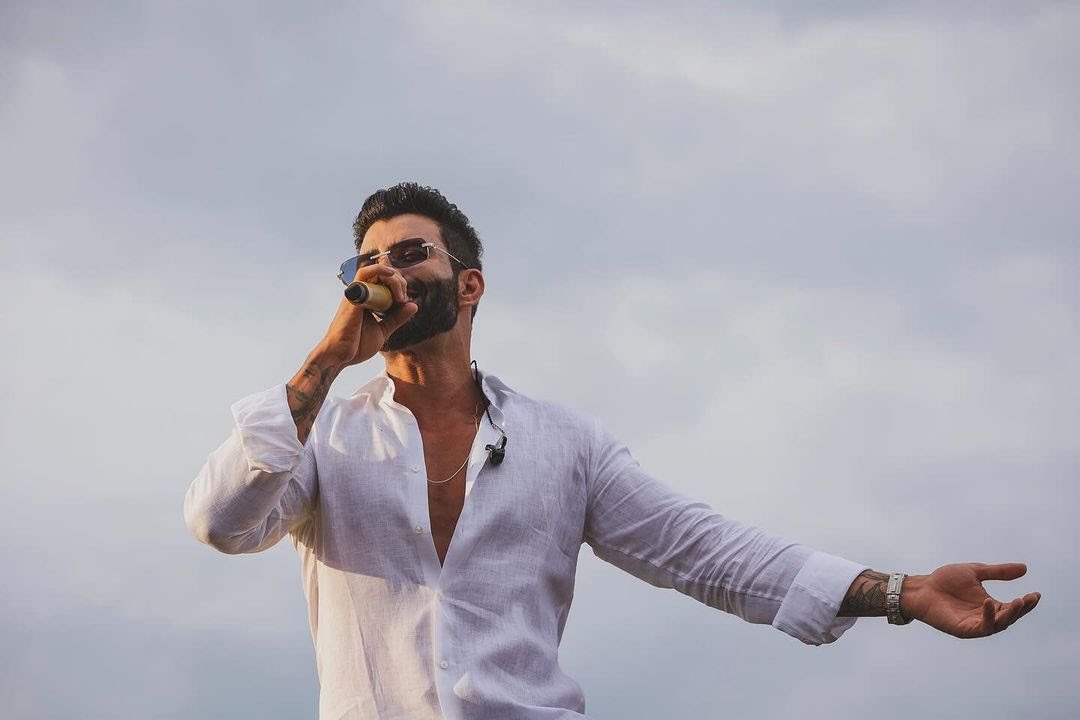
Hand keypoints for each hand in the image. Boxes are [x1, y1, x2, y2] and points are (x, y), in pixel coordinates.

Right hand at [317, 264, 417, 366]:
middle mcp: (360, 294)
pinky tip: (391, 276)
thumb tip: (414, 305)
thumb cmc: (357, 345)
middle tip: (404, 298)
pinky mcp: (354, 297)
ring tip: (400, 295)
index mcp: (367, 300)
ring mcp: (356, 294)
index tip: (405, 301)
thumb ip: (397, 318)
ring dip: (392, 279)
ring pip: (375, 272)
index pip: (383, 281)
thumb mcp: (383, 330)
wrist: (340, 357)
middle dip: (398, 282)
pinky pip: (364, 274)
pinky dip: (379, 270)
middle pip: (381, 274)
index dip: (398, 285)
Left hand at [902, 562, 1040, 638]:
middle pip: (1009, 618)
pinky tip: (989, 603)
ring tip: (1016, 601)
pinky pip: (980, 627)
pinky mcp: (962, 629)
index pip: (1013, 607)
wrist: (922, 587)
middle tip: (1028, 599)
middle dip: (1021, 610)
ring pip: (998, 625)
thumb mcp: (975, 572)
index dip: (1026, 603)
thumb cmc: (945, 580)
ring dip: (1009, 615)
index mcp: (990, 605)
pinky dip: (987, 617)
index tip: (1036, 594)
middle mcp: (985, 617)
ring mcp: (974, 625)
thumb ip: (998, 572)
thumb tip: (1025, 568)